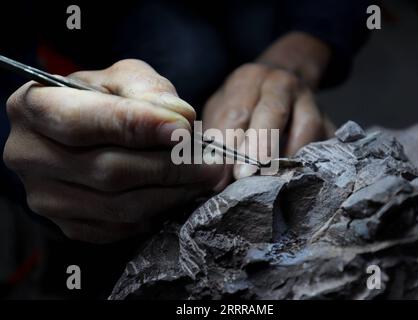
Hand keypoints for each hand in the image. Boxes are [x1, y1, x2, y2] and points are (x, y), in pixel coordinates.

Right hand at [3, 59, 222, 242]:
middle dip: (171, 168)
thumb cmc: (101, 99)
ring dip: (171, 194)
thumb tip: (182, 118)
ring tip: (203, 179)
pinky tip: (176, 195)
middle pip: (109, 171)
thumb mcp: (121, 78)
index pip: (84, 121)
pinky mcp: (68, 224)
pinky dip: (155, 213)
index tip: (183, 130)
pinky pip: (119, 228)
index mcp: (35, 107)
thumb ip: (148, 90)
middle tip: (212, 163)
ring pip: (119, 206)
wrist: (77, 134)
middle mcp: (30, 156)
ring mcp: (46, 197)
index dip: (137, 126)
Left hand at [203, 62, 327, 182]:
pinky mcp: (328, 118)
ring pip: (306, 125)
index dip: (230, 144)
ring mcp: (309, 99)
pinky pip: (325, 140)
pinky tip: (298, 177)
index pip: (237, 112)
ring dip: (289, 155)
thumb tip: (217, 178)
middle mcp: (281, 84)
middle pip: (273, 112)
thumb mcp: (224, 108)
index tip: (223, 172)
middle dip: (258, 147)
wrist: (282, 79)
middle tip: (245, 175)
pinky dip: (312, 159)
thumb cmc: (245, 101)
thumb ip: (218, 137)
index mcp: (249, 79)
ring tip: (273, 180)